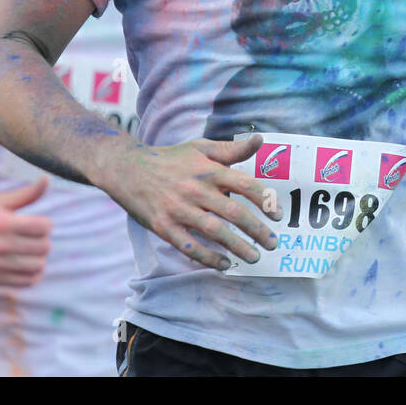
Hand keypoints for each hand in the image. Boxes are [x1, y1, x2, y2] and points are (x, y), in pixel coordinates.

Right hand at [0, 179, 53, 285]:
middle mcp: (1, 245)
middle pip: (44, 247)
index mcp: (3, 224)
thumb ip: (25, 194)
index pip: (44, 227)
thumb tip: (46, 179)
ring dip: (39, 258)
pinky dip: (34, 274)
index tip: (37, 224)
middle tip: (34, 238)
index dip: (45, 225)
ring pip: (38, 265)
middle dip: (43, 240)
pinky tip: (30, 266)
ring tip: (31, 252)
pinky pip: (27, 281)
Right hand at [100, 134, 281, 269]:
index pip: (245, 185)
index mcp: (208, 169)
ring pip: (214, 231)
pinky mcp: (163, 226)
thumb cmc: (170, 158)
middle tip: (273, 244)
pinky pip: (189, 246)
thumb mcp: (201, 147)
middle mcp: (196, 189)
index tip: (278, 215)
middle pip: (234, 212)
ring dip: (237, 247)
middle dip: (257, 230)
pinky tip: (224, 264)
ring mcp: (179, 209)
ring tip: (254, 257)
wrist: (127, 168)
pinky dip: (208, 257)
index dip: (265, 201)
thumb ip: (232, 149)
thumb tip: (261, 140)